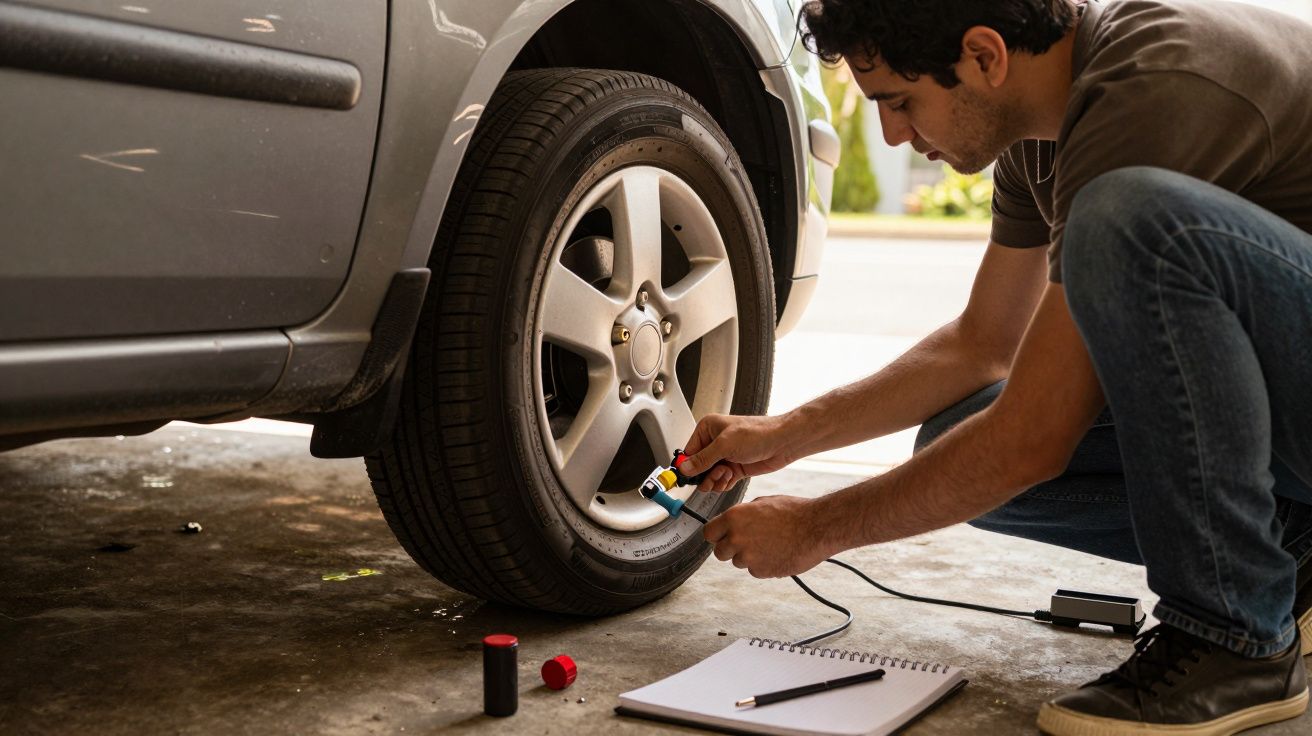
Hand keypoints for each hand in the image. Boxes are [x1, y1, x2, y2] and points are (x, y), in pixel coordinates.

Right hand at [681, 414, 793, 491]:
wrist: (782, 443)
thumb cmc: (758, 434)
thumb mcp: (725, 445)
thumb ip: (702, 459)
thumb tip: (685, 468)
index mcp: (708, 429)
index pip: (688, 452)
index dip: (687, 466)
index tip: (685, 478)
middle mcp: (714, 442)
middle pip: (697, 467)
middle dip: (705, 475)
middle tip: (716, 474)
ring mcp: (724, 456)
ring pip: (708, 477)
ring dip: (716, 480)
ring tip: (727, 473)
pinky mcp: (734, 468)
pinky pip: (720, 481)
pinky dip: (725, 483)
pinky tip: (733, 476)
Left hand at [702, 495, 833, 577]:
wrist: (817, 527)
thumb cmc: (793, 512)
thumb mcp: (763, 503)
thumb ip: (743, 514)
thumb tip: (733, 523)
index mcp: (734, 517)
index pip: (708, 533)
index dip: (716, 535)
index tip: (721, 537)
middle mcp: (737, 538)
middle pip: (719, 553)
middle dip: (730, 549)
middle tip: (747, 542)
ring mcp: (748, 557)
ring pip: (738, 562)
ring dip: (749, 556)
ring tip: (770, 544)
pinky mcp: (761, 571)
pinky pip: (755, 570)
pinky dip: (763, 565)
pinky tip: (778, 553)